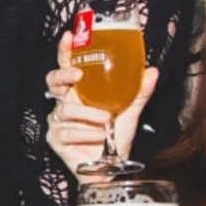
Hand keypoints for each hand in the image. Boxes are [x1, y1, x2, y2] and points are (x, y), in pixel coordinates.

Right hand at [44, 31, 157, 180]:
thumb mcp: (130, 112)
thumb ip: (139, 91)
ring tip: (105, 121)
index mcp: (80, 91)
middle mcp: (65, 103)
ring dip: (87, 114)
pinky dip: (85, 134)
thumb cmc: (116, 138)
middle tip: (78, 75)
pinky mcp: (55, 138)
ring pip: (65, 109)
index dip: (65, 50)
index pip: (67, 66)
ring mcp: (58, 121)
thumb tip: (153, 70)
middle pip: (53, 81)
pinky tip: (97, 137)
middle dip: (63, 75)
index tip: (69, 36)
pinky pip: (67, 131)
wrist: (111, 168)